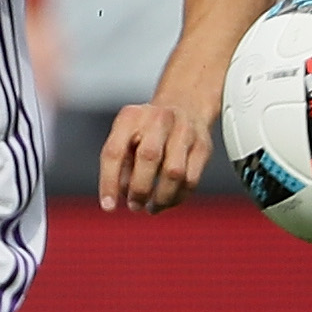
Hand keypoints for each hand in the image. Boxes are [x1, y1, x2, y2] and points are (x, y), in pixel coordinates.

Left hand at [99, 101, 213, 212]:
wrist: (186, 104)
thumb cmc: (147, 129)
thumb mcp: (125, 136)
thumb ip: (120, 165)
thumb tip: (121, 194)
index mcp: (131, 117)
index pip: (114, 151)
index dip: (109, 182)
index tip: (108, 207)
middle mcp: (158, 119)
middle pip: (148, 157)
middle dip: (139, 189)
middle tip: (134, 206)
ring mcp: (184, 130)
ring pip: (174, 172)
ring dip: (161, 197)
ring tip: (151, 208)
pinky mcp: (203, 146)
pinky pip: (191, 179)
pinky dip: (178, 197)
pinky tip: (168, 201)